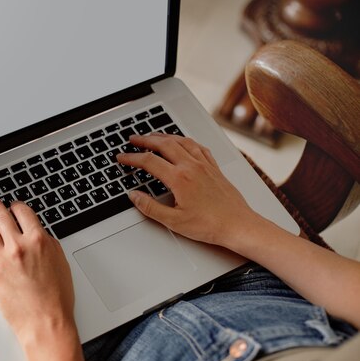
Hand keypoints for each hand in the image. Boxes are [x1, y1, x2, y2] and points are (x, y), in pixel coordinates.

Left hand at [0, 199, 75, 347]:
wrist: (46, 322)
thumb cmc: (57, 298)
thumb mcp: (60, 261)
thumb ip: (47, 243)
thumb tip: (36, 233)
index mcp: (39, 240)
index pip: (23, 211)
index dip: (16, 205)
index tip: (14, 206)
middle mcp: (18, 246)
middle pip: (1, 216)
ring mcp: (2, 260)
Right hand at [117, 134, 260, 246]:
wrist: (238, 225)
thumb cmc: (210, 225)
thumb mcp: (174, 221)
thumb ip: (150, 207)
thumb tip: (134, 196)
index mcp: (179, 179)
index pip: (149, 162)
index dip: (132, 158)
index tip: (122, 157)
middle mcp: (192, 167)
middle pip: (164, 144)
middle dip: (145, 140)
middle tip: (133, 139)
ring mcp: (204, 165)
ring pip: (181, 141)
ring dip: (164, 136)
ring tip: (153, 135)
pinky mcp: (214, 168)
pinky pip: (198, 147)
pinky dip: (186, 141)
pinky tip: (183, 142)